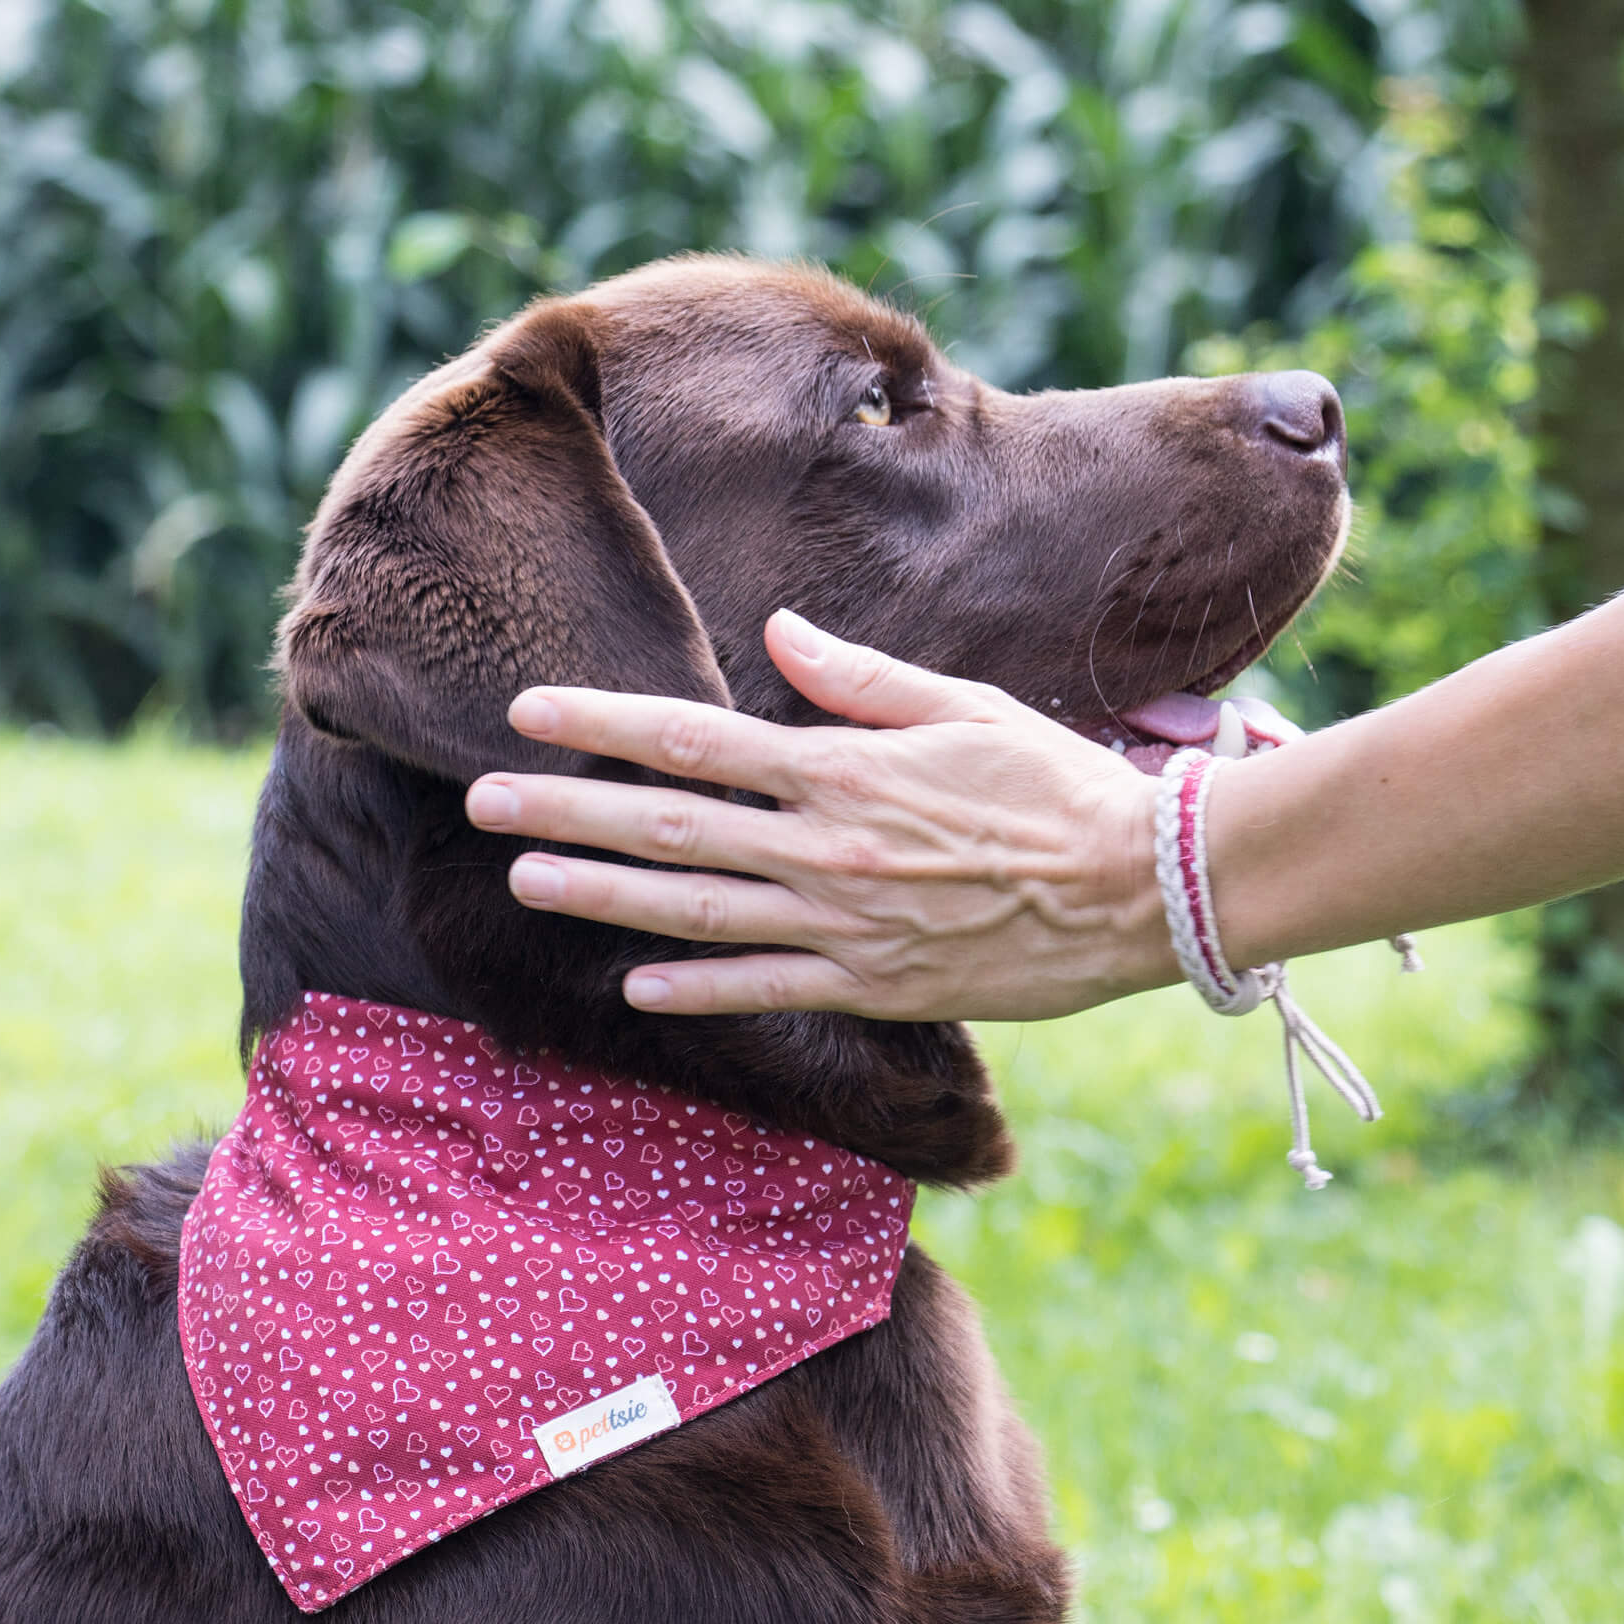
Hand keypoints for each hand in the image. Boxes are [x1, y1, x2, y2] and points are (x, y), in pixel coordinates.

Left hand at [465, 610, 1173, 1019]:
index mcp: (843, 768)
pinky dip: (697, 989)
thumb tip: (776, 632)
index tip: (525, 711)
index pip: (694, 738)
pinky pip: (768, 991)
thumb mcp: (964, 709)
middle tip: (480, 805)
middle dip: (566, 815)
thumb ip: (860, 678)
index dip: (602, 723)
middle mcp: (827, 847)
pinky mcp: (877, 987)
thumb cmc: (1057, 785)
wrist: (1142, 888)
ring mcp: (847, 924)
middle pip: (669, 828)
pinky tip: (633, 986)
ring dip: (602, 900)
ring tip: (524, 884)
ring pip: (696, 913)